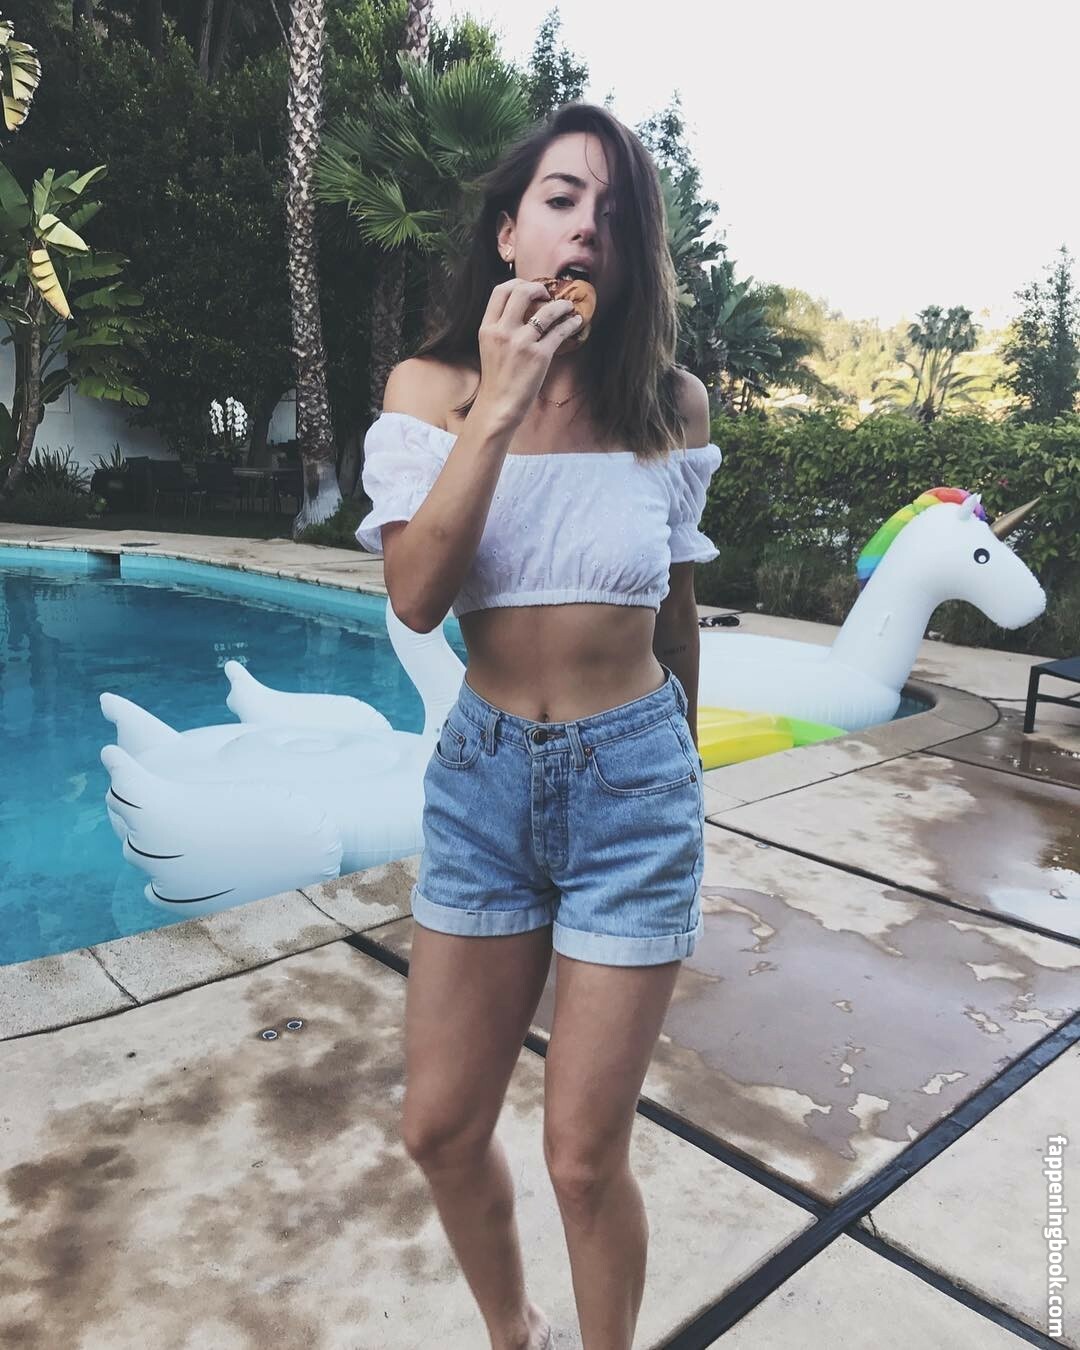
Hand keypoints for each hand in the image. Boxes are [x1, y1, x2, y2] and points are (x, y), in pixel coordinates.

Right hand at [471, 279, 584, 433]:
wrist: (499, 406)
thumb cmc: (497, 379)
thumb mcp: (490, 347)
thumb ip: (501, 328)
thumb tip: (524, 309)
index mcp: (488, 328)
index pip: (500, 291)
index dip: (518, 283)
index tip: (530, 289)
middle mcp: (503, 331)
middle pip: (521, 292)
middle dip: (538, 288)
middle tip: (548, 295)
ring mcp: (521, 343)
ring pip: (546, 310)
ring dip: (561, 305)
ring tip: (569, 307)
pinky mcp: (539, 356)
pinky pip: (559, 332)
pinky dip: (571, 324)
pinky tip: (576, 322)